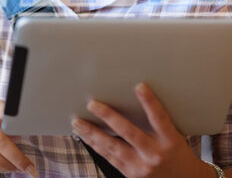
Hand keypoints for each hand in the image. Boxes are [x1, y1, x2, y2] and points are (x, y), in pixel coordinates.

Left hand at [71, 83, 214, 177]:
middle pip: (129, 133)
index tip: (139, 86)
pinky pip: (110, 158)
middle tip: (92, 104)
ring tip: (77, 121)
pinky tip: (85, 136)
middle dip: (109, 117)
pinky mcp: (131, 175)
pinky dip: (95, 145)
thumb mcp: (175, 137)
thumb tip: (137, 92)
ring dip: (92, 133)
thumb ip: (157, 121)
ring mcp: (142, 167)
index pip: (159, 118)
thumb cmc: (177, 154)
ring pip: (113, 147)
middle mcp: (155, 154)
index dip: (150, 102)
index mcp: (170, 141)